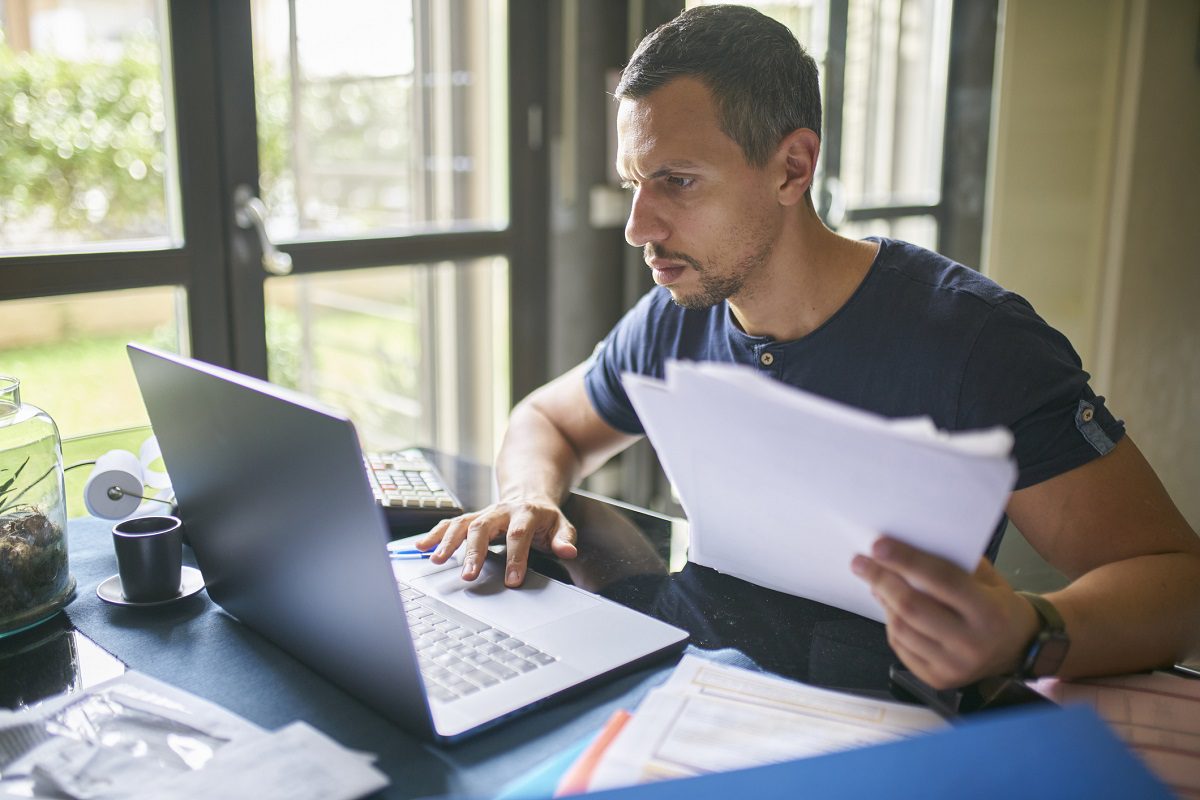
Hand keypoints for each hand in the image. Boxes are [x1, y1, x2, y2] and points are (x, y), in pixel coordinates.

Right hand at [413, 496, 577, 586]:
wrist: (528, 493)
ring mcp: (484, 513)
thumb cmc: (544, 516)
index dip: (516, 558)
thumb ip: (564, 539)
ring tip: (437, 561)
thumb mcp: (561, 524)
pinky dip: (435, 534)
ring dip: (448, 542)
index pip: (519, 535)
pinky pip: (450, 523)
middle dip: (474, 551)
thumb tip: (567, 551)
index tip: (512, 581)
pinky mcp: (471, 518)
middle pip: (484, 527)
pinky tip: (422, 547)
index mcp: (526, 513)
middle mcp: (501, 511)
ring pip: (463, 523)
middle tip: (468, 575)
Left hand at [851, 536, 1038, 688]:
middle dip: (881, 579)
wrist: (1018, 648)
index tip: (877, 545)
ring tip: (875, 581)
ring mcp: (954, 666)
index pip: (941, 579)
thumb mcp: (986, 577)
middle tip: (860, 562)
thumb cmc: (996, 604)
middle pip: (912, 607)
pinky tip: (889, 607)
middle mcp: (972, 643)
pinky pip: (901, 648)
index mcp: (988, 611)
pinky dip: (890, 623)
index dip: (906, 559)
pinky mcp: (939, 680)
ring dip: (882, 600)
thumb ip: (951, 563)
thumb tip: (902, 546)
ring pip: (901, 628)